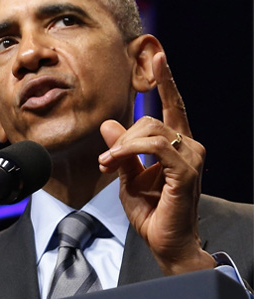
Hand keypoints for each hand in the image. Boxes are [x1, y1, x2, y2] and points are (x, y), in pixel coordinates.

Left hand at [97, 51, 214, 274]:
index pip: (173, 106)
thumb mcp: (127, 177)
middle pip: (149, 119)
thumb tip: (108, 124)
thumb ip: (121, 151)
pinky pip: (152, 146)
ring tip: (107, 166)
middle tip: (106, 162)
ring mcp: (192, 157)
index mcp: (179, 145)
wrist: (165, 242)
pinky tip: (113, 164)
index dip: (167, 81)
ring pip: (150, 130)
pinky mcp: (186, 170)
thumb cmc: (151, 213)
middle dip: (121, 138)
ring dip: (121, 147)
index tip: (159, 56)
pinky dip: (127, 152)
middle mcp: (191, 146)